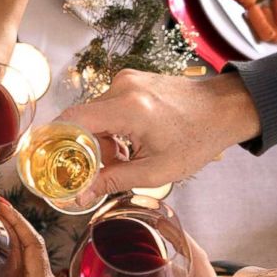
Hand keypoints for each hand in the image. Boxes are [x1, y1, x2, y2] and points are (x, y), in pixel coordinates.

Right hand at [61, 71, 260, 206]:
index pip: (70, 120)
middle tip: (103, 170)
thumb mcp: (155, 170)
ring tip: (127, 157)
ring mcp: (127, 80)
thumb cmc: (198, 137)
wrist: (227, 107)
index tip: (49, 162)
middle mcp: (122, 87)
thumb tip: (79, 196)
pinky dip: (112, 128)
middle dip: (85, 149)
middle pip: (80, 121)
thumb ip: (112, 181)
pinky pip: (107, 107)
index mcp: (127, 109)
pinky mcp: (132, 80)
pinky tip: (132, 141)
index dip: (54, 142)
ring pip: (94, 115)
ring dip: (101, 140)